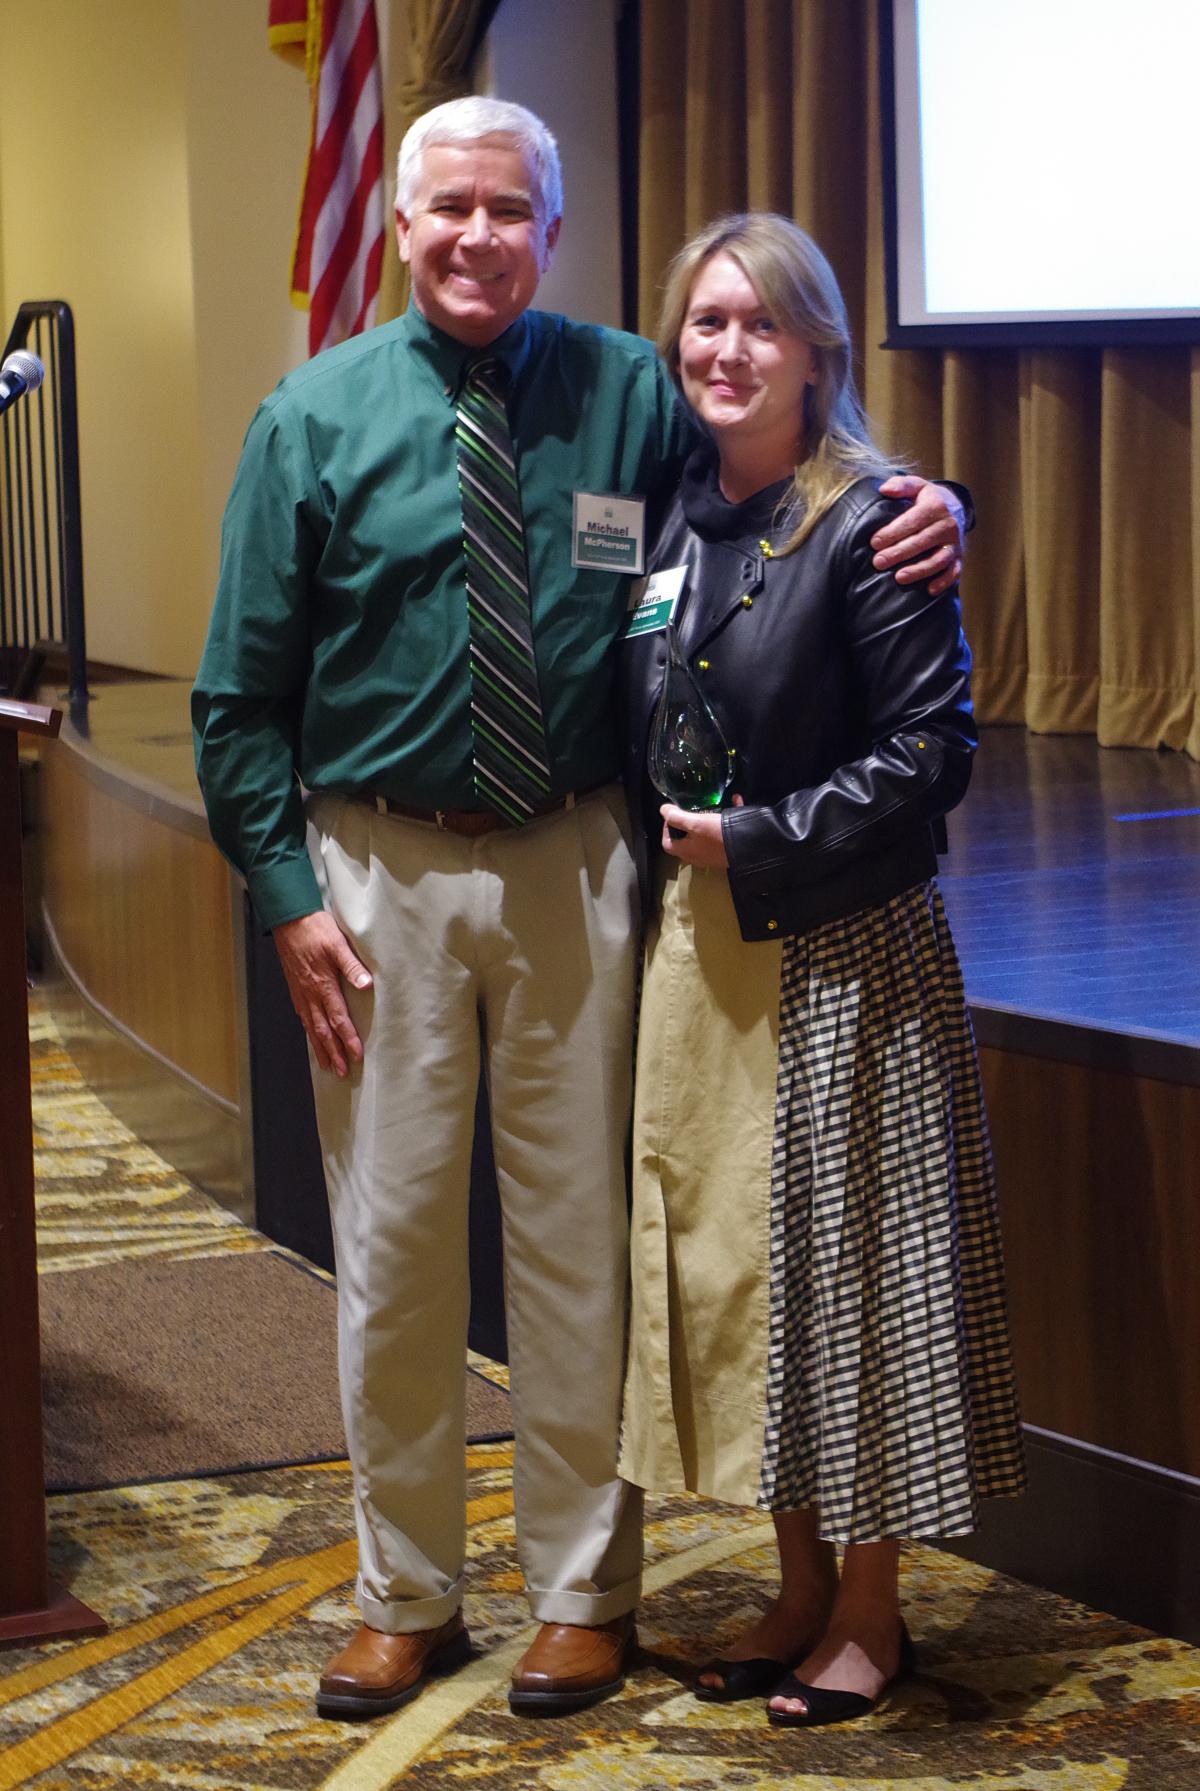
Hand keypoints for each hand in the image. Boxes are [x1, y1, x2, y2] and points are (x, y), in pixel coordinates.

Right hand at [273, 910, 371, 1076]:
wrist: (288, 919)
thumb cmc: (314, 929)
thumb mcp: (338, 944)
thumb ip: (352, 965)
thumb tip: (366, 984)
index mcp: (323, 985)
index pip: (338, 1019)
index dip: (348, 1040)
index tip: (356, 1056)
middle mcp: (310, 994)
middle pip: (323, 1030)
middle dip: (333, 1052)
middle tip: (342, 1071)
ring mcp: (300, 992)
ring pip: (311, 1026)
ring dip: (320, 1047)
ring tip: (327, 1064)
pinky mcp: (295, 987)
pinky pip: (303, 1016)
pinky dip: (309, 1031)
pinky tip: (312, 1035)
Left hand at [660, 796, 742, 868]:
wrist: (751, 849)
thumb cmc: (719, 836)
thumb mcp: (696, 823)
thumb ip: (677, 817)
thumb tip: (663, 810)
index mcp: (686, 851)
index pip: (667, 843)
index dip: (666, 828)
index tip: (675, 814)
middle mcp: (698, 856)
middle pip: (685, 840)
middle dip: (687, 824)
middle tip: (693, 810)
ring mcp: (713, 854)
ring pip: (704, 836)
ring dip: (706, 821)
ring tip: (711, 808)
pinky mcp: (728, 850)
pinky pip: (724, 832)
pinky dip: (727, 818)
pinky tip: (735, 801)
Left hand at [872, 476, 965, 594]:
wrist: (957, 507)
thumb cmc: (928, 499)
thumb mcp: (917, 486)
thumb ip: (901, 485)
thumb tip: (884, 490)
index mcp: (936, 506)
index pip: (912, 521)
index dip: (893, 532)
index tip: (874, 543)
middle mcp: (948, 525)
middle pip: (922, 542)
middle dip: (899, 553)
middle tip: (878, 562)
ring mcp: (955, 543)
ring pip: (938, 560)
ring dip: (919, 570)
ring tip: (899, 577)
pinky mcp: (959, 557)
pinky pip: (954, 572)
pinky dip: (943, 582)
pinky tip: (929, 590)